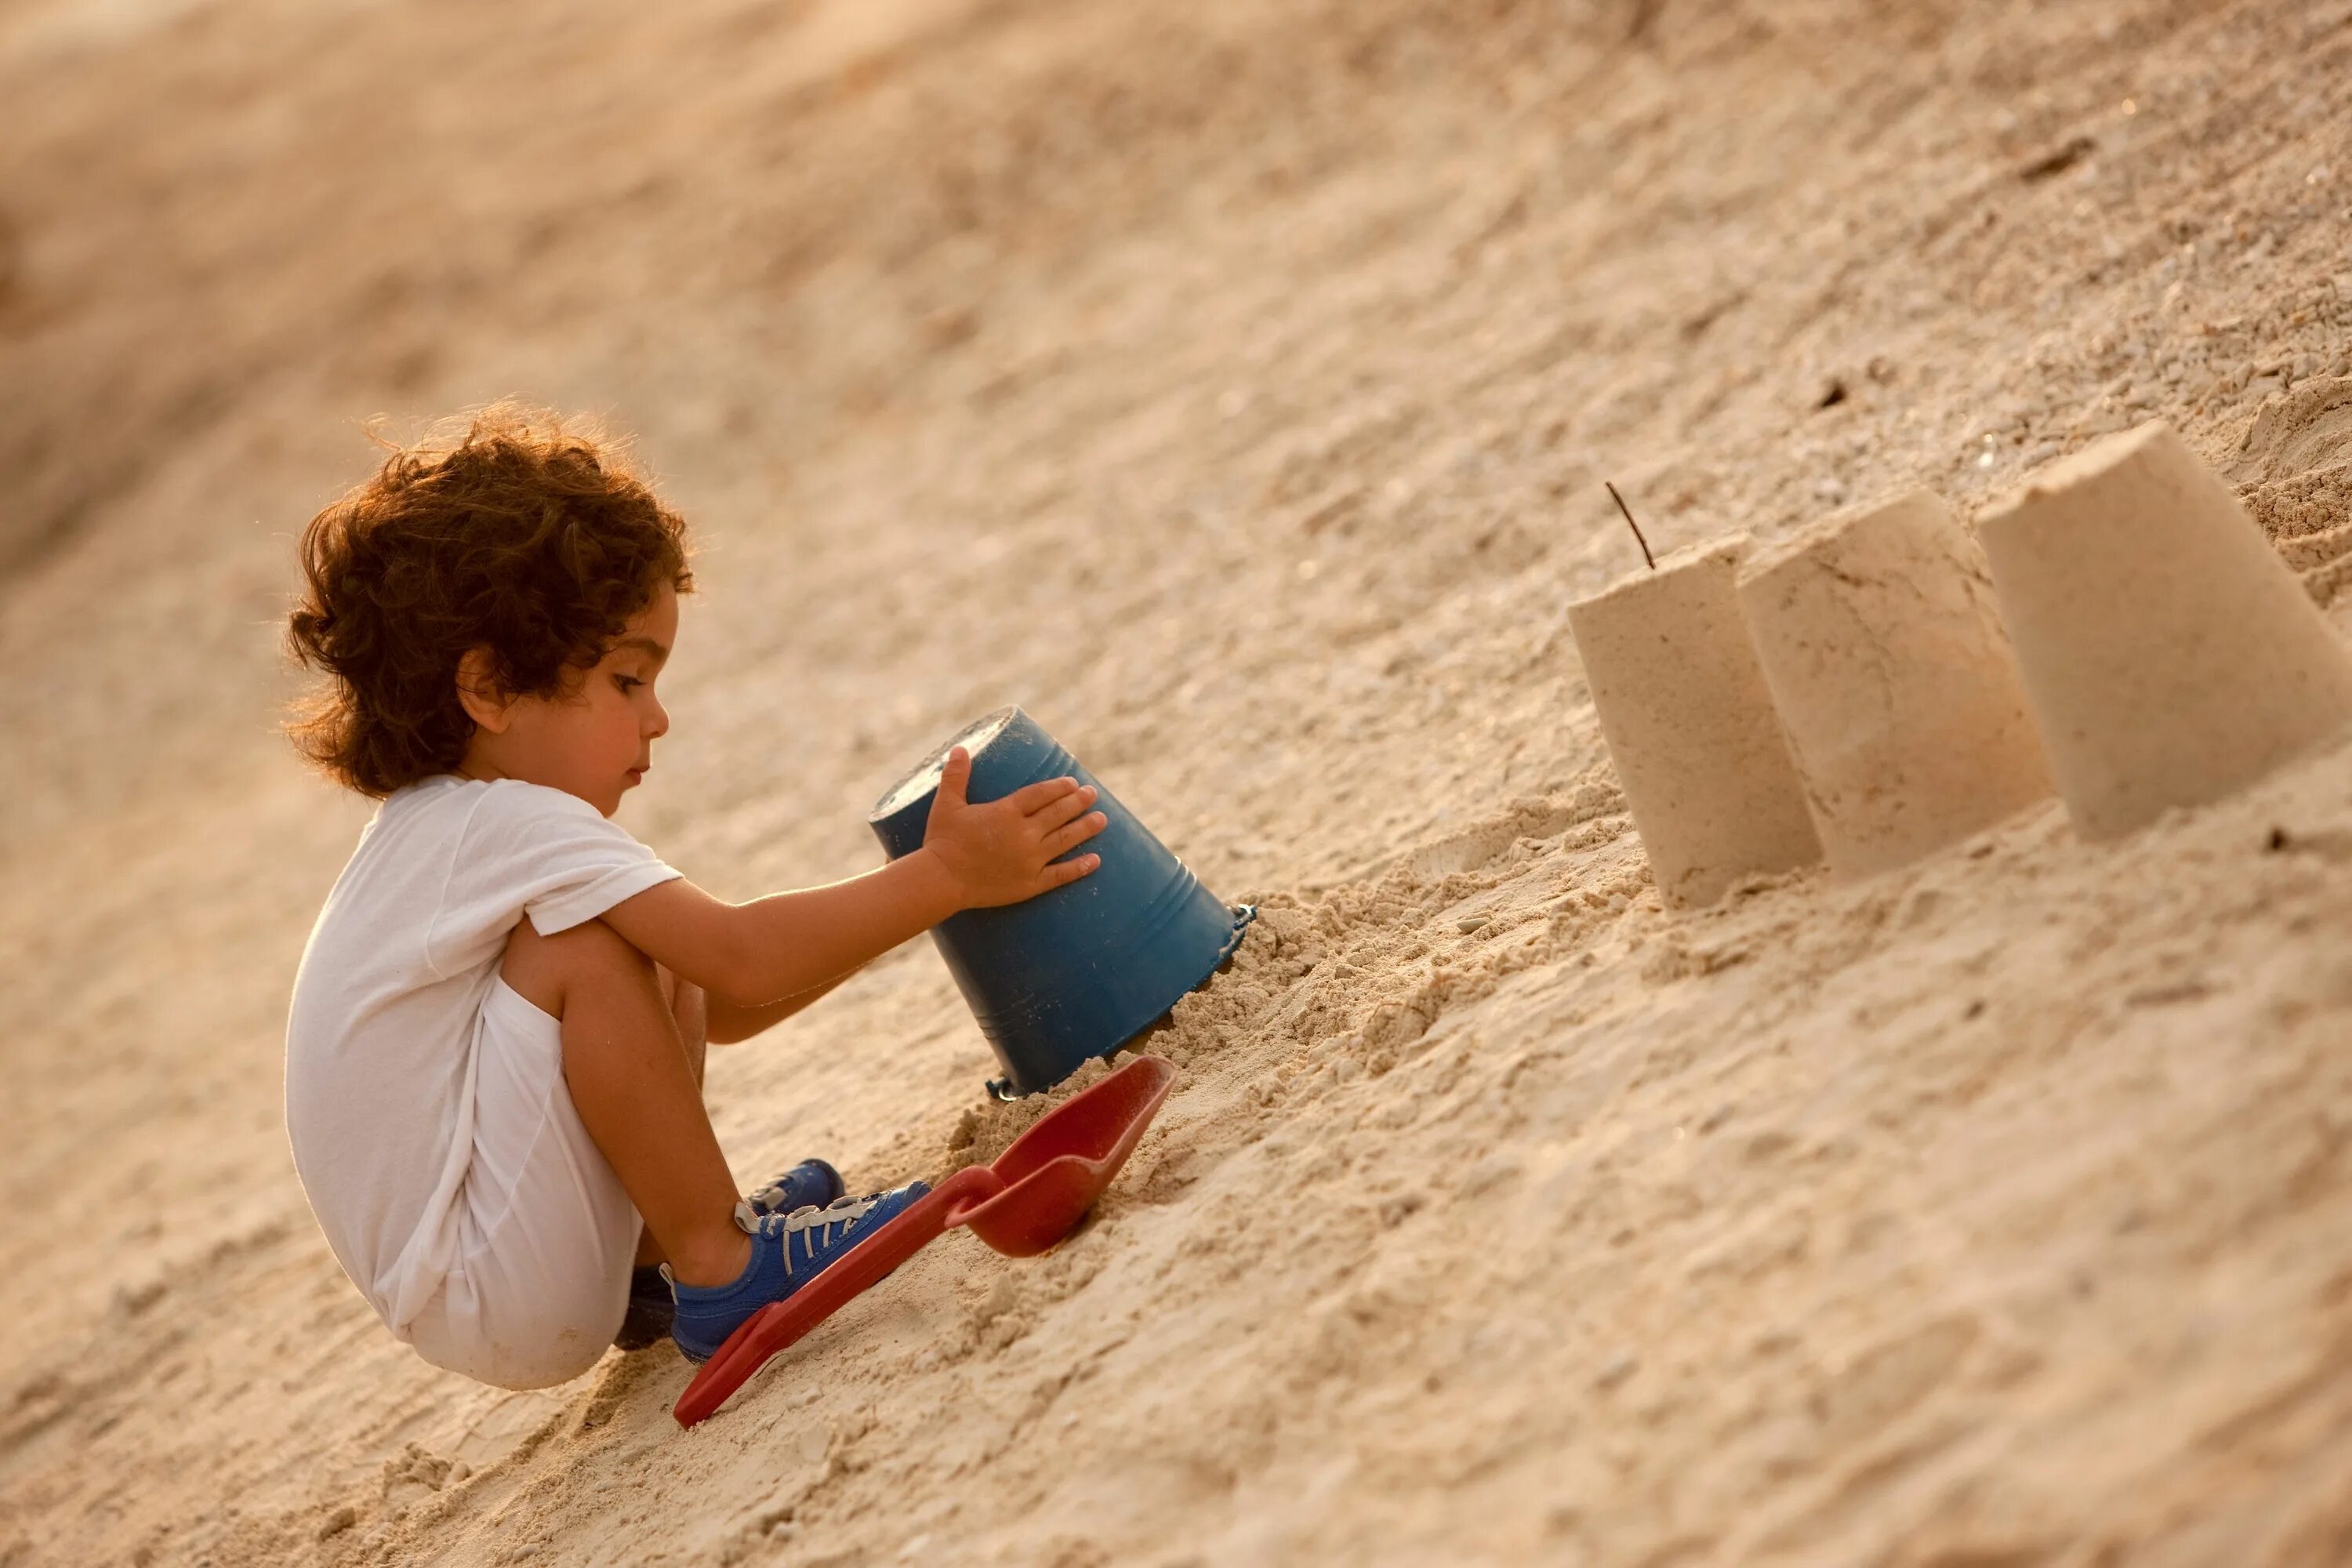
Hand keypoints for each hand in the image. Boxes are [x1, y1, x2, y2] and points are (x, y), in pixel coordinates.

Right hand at [920, 746, 1106, 908]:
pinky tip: (1096, 861)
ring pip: (1065, 840)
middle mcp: (1024, 833)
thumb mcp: (947, 804)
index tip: (1072, 782)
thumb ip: (956, 776)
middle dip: (1078, 802)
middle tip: (1092, 794)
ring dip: (1085, 828)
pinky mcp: (1030, 884)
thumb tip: (959, 748)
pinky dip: (1080, 867)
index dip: (1058, 787)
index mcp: (1006, 812)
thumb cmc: (941, 841)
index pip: (1041, 794)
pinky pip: (1061, 874)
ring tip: (1102, 819)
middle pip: (1058, 813)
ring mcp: (1030, 860)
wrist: (940, 880)